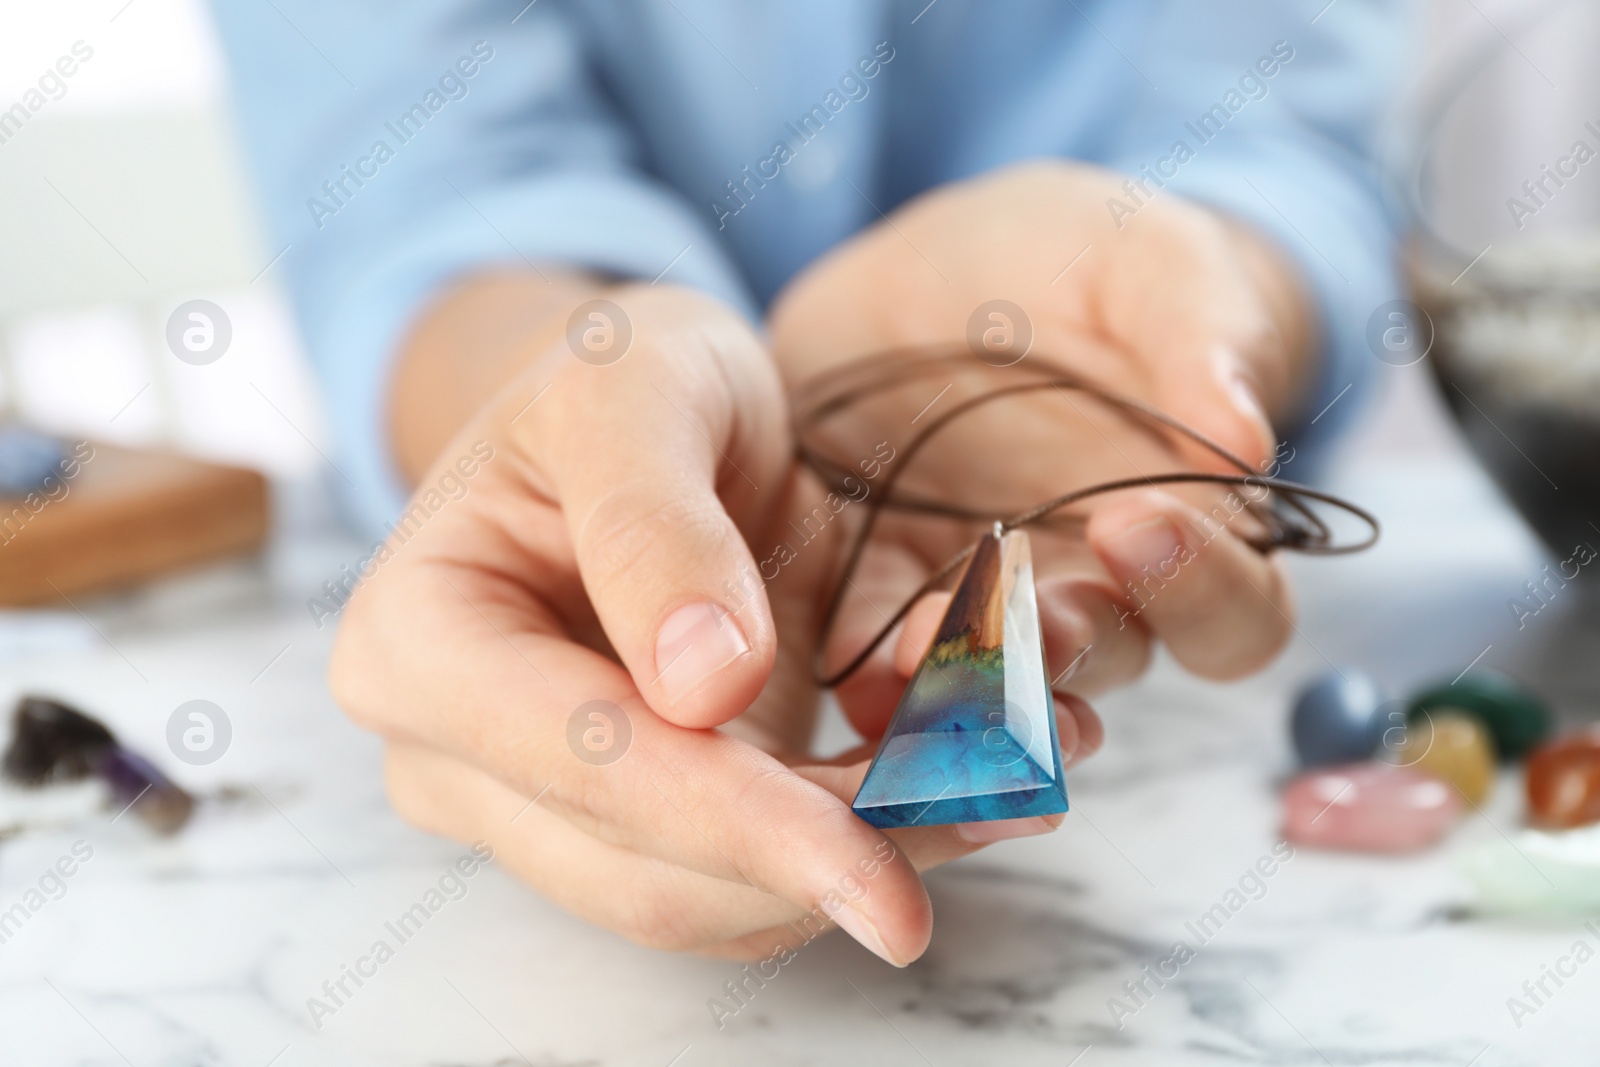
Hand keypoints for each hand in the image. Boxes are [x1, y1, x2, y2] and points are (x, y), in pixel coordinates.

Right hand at [330, 281, 1081, 966]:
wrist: (634, 416)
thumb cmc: (616, 377)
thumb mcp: (631, 388)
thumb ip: (650, 519)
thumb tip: (701, 686)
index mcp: (415, 640)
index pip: (579, 760)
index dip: (729, 819)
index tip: (874, 853)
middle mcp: (453, 753)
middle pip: (640, 869)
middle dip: (818, 861)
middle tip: (998, 805)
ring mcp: (538, 803)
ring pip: (701, 903)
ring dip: (855, 868)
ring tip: (1003, 791)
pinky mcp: (633, 821)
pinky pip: (741, 882)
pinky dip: (851, 851)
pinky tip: (953, 791)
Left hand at [768, 160, 1312, 738]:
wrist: (953, 263)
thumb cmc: (1094, 267)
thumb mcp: (1155, 269)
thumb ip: (1204, 338)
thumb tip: (1246, 441)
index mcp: (1190, 529)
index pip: (1232, 611)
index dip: (1199, 589)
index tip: (1133, 521)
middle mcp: (1094, 586)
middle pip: (1102, 662)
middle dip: (1057, 652)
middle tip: (1012, 619)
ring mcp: (984, 600)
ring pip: (987, 682)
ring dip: (958, 683)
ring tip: (915, 649)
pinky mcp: (883, 585)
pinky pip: (877, 655)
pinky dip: (863, 672)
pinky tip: (842, 662)